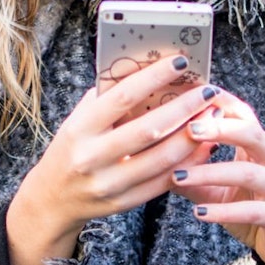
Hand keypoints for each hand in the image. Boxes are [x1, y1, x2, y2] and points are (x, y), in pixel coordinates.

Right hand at [7, 55, 218, 264]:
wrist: (52, 200)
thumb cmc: (70, 150)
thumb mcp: (77, 121)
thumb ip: (106, 99)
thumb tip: (147, 70)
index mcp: (79, 129)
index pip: (122, 98)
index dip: (154, 78)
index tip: (181, 62)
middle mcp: (92, 157)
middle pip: (149, 129)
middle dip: (185, 107)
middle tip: (209, 91)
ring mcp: (109, 183)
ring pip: (163, 159)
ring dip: (193, 135)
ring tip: (212, 116)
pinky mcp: (124, 202)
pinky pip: (164, 181)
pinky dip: (188, 162)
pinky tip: (203, 145)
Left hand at [171, 90, 264, 264]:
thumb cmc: (246, 207)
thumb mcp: (214, 188)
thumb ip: (190, 171)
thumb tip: (150, 156)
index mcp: (259, 147)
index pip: (243, 115)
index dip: (219, 103)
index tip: (188, 97)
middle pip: (252, 134)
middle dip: (219, 129)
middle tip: (187, 130)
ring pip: (248, 173)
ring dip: (211, 173)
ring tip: (179, 176)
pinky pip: (253, 212)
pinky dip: (224, 211)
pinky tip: (198, 212)